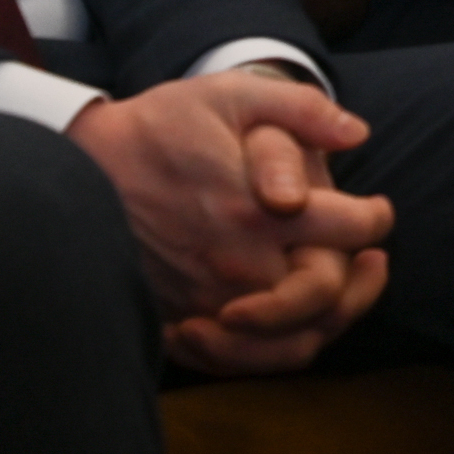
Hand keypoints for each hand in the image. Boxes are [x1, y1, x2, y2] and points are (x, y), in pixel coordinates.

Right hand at [66, 72, 394, 371]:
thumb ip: (301, 109)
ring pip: (289, 341)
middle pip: (327, 297)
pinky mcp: (175, 319)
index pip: (351, 231)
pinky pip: (238, 359)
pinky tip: (286, 324)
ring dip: (327, 321)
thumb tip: (358, 133)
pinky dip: (272, 350)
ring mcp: (205, 298)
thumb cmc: (160, 126)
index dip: (377, 221)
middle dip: (363, 282)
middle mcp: (237, 262)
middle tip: (373, 261)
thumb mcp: (230, 94)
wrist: (76, 167)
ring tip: (342, 294)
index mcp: (258, 208)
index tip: (377, 211)